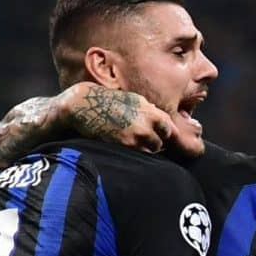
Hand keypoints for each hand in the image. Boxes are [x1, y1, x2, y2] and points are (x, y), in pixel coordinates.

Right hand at [59, 82, 174, 154]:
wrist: (85, 105)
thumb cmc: (110, 101)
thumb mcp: (133, 99)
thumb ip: (150, 111)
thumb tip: (163, 120)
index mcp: (150, 111)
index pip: (170, 129)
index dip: (165, 134)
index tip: (159, 136)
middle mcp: (147, 123)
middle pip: (161, 142)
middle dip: (154, 143)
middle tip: (144, 142)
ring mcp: (137, 135)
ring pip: (151, 151)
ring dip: (145, 149)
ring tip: (133, 144)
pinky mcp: (126, 145)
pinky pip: (139, 155)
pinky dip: (135, 153)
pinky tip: (126, 147)